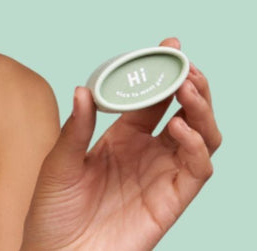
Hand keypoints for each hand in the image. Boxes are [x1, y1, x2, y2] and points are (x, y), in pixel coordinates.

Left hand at [23, 38, 221, 250]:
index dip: (163, 71)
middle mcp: (149, 152)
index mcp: (123, 136)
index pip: (152, 96)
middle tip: (186, 63)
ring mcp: (163, 175)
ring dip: (202, 109)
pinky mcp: (172, 201)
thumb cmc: (53, 211)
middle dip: (191, 83)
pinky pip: (198, 169)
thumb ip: (76, 129)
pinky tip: (180, 127)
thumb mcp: (58, 163)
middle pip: (185, 111)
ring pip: (203, 136)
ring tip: (189, 89)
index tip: (170, 45)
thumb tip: (83, 89)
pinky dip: (197, 145)